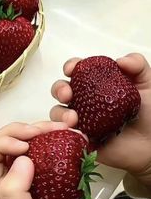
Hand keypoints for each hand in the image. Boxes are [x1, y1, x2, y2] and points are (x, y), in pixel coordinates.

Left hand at [0, 121, 85, 198]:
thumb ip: (14, 192)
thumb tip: (22, 158)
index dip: (2, 144)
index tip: (25, 146)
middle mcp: (10, 173)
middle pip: (5, 139)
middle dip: (23, 129)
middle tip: (43, 130)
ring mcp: (29, 166)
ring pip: (26, 137)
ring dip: (42, 128)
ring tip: (62, 128)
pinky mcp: (46, 163)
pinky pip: (46, 142)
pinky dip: (56, 134)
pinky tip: (69, 132)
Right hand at [50, 53, 150, 188]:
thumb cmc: (150, 113)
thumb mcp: (147, 83)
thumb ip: (137, 65)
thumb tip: (120, 60)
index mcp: (96, 84)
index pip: (77, 71)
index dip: (71, 66)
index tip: (72, 69)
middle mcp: (84, 100)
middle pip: (61, 89)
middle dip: (59, 88)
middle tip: (67, 94)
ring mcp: (81, 119)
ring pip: (58, 111)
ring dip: (59, 113)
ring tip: (73, 119)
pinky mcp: (80, 137)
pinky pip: (64, 134)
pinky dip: (63, 131)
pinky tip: (75, 132)